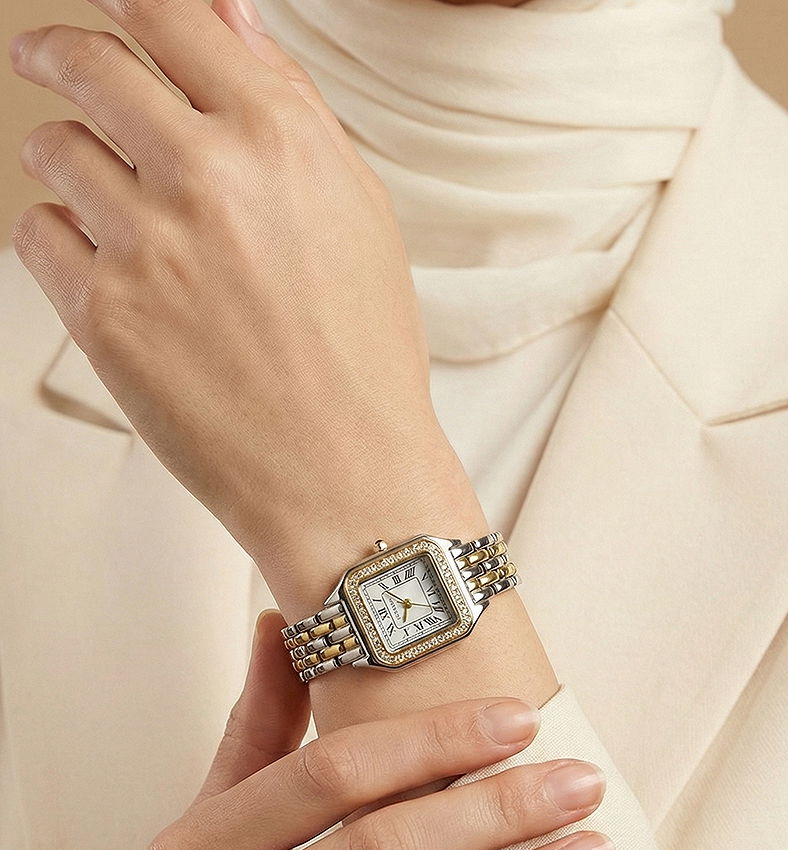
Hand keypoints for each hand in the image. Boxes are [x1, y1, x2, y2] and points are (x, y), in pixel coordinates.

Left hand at [9, 0, 436, 565]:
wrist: (343, 474)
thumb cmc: (361, 354)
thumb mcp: (357, 211)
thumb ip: (290, 106)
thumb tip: (229, 19)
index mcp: (279, 137)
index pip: (168, 13)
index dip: (125, 1)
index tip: (107, 6)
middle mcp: (206, 177)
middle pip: (90, 64)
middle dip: (54, 52)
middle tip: (42, 56)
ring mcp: (147, 245)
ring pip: (54, 148)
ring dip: (62, 155)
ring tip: (92, 190)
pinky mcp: (103, 315)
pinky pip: (37, 233)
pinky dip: (57, 235)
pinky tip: (101, 263)